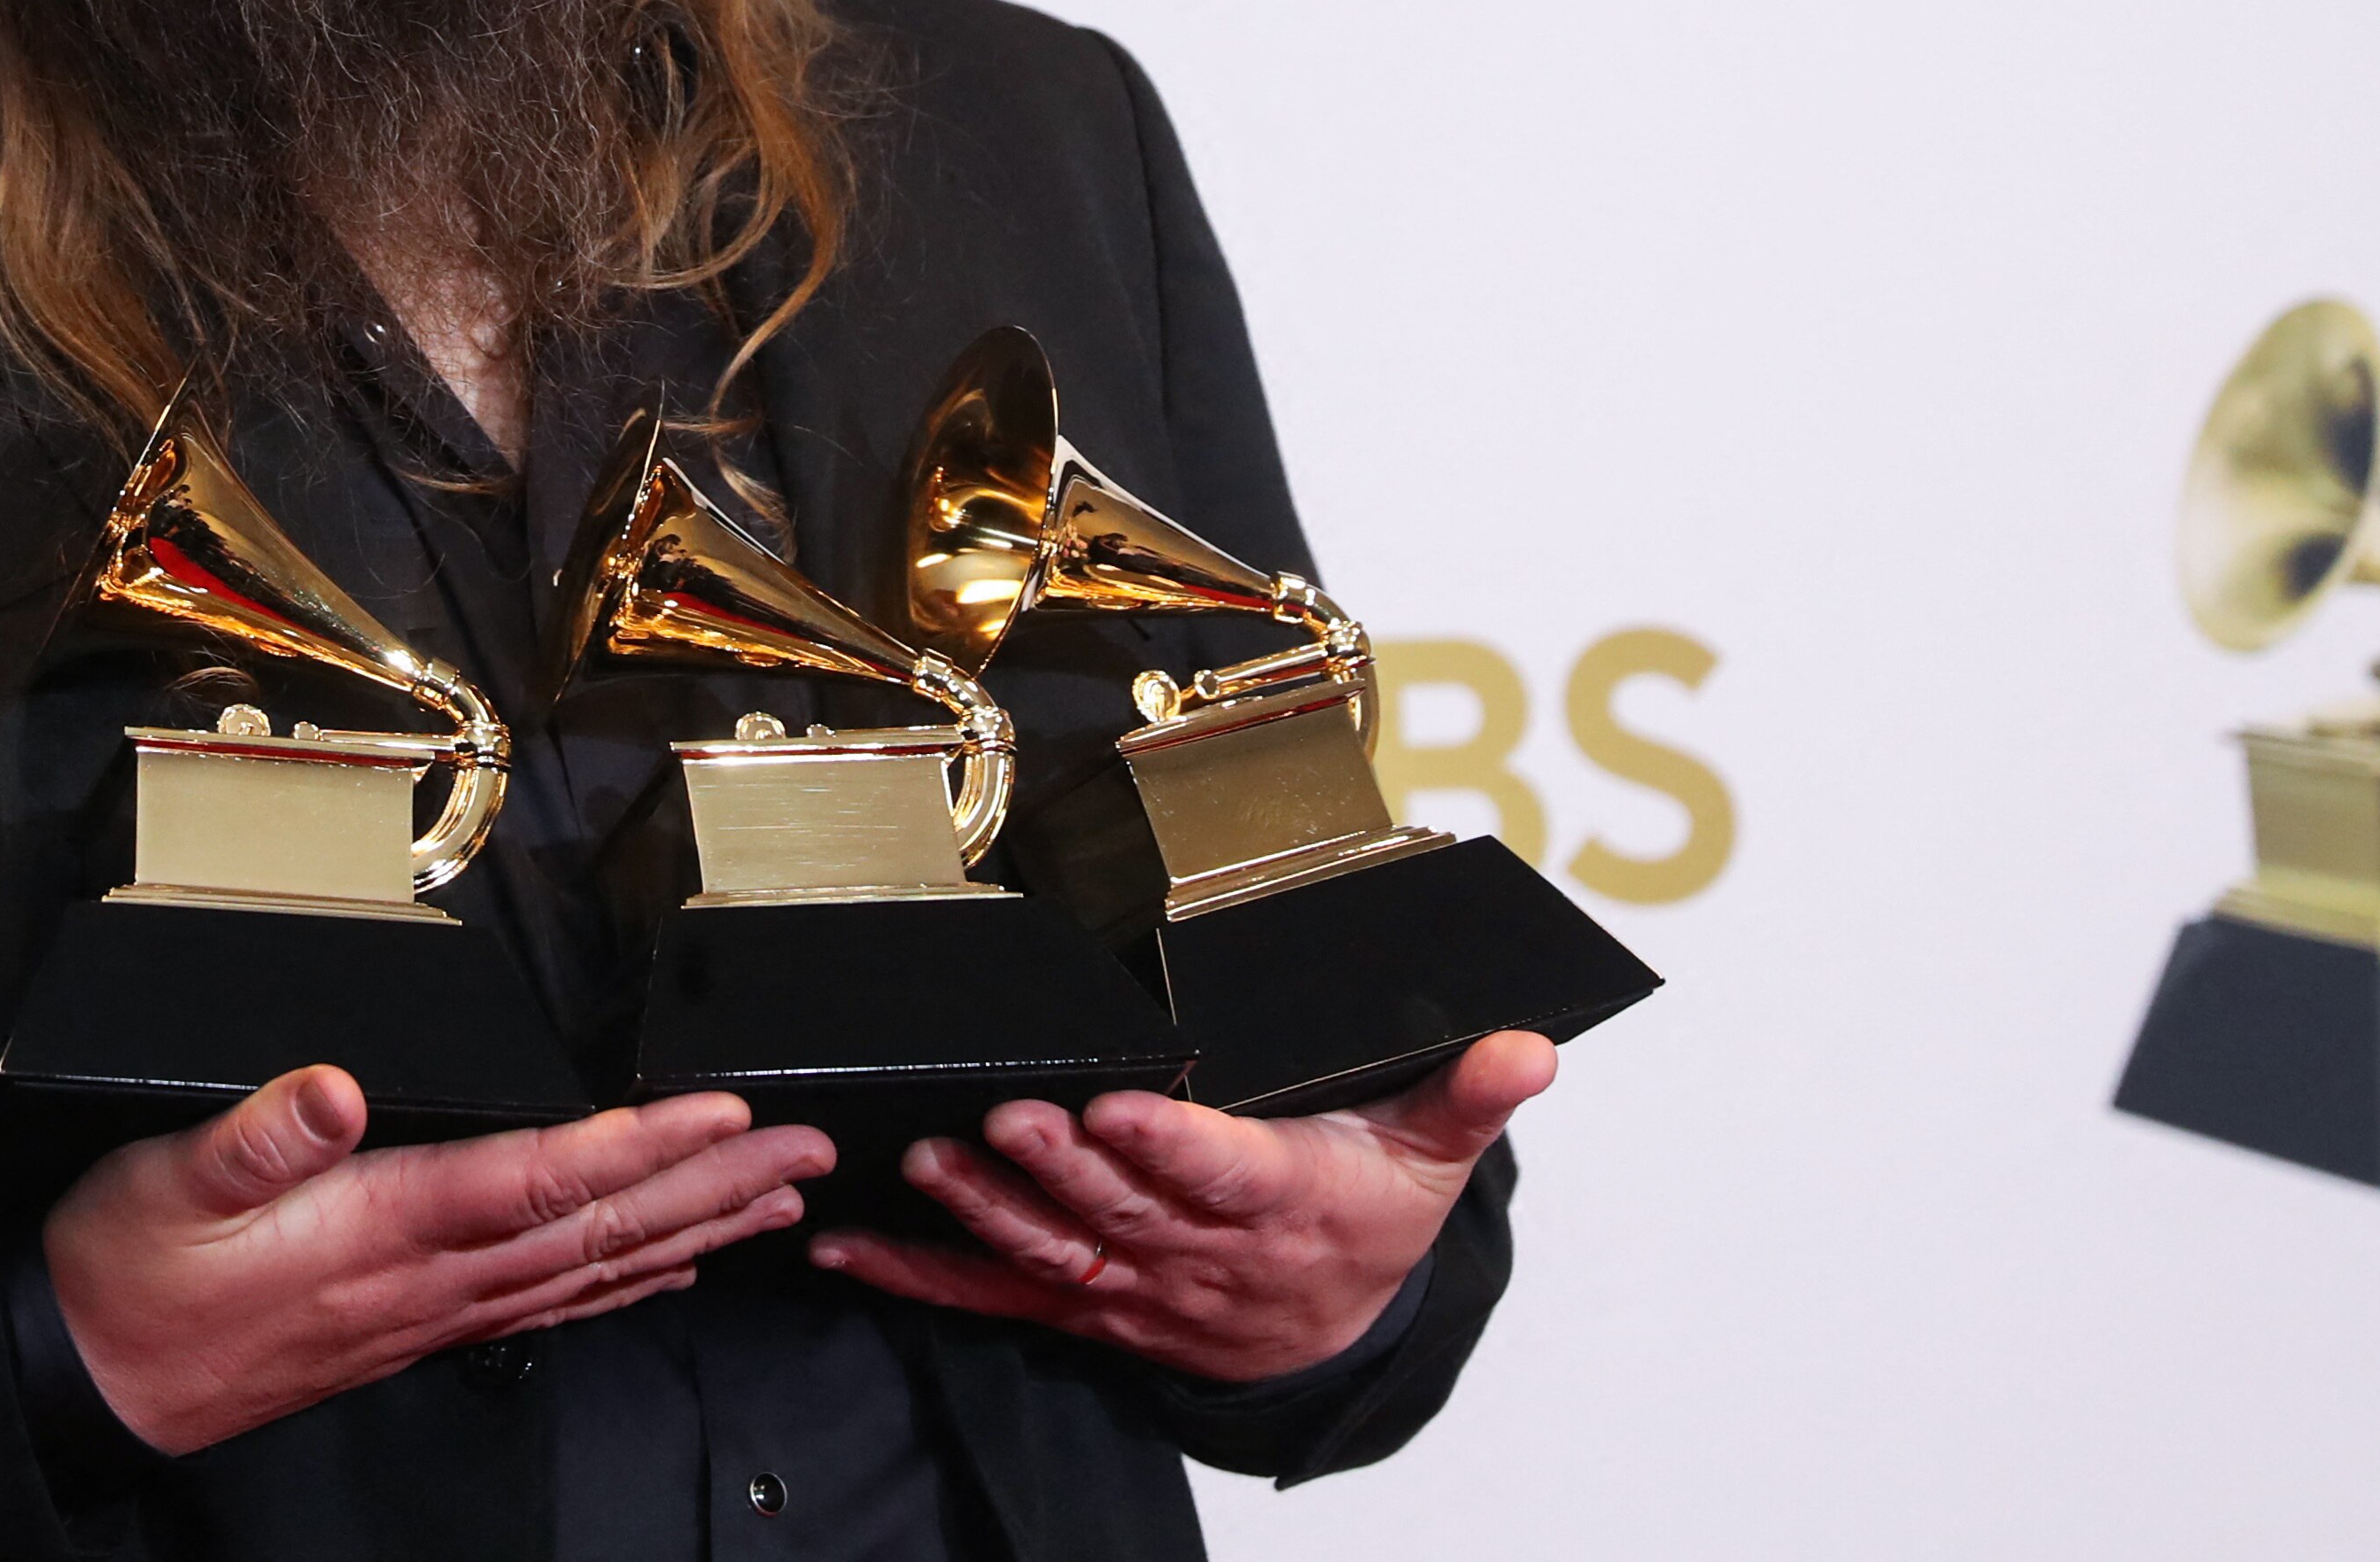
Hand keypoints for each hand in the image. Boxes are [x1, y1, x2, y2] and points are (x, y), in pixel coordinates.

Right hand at [44, 1066, 832, 1456]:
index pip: (540, 1182)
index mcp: (379, 1230)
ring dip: (692, 1232)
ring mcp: (428, 1316)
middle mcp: (425, 1282)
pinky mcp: (413, 1331)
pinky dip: (622, 1282)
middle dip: (712, 1187)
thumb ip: (257, 1135)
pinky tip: (665, 1267)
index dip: (641, 1147)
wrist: (85, 1377)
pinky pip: (548, 1308)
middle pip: (598, 1230)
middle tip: (808, 1153)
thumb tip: (336, 1088)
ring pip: (590, 1273)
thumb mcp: (166, 1181)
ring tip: (776, 1202)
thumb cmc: (124, 1273)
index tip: (727, 1114)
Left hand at [806, 1031, 1552, 1383]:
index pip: (1221, 1171)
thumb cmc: (1369, 1216)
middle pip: (1121, 1208)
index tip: (1121, 1109)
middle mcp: (1196, 1252)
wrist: (1336, 1331)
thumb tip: (1528, 1048)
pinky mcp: (1080, 1300)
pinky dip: (918, 1271)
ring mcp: (1130, 1283)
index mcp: (1280, 1202)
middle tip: (1009, 1116)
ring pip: (1051, 1248)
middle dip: (1060, 1164)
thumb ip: (1471, 1094)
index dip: (1168, 1146)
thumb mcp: (1432, 1154)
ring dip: (987, 1208)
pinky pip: (991, 1291)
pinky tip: (851, 1244)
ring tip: (930, 1160)